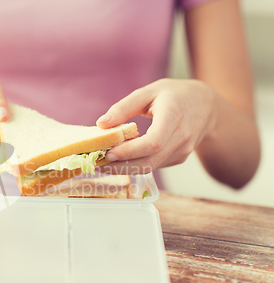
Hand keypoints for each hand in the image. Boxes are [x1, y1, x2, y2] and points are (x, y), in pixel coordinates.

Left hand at [96, 79, 217, 173]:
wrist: (206, 106)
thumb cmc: (174, 95)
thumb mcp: (148, 92)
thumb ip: (124, 107)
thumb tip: (101, 124)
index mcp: (174, 115)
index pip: (153, 142)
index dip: (130, 151)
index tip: (108, 153)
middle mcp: (182, 137)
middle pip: (150, 160)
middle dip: (121, 165)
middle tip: (98, 163)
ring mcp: (183, 151)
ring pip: (150, 167)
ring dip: (125, 168)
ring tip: (103, 162)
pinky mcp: (179, 159)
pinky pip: (154, 165)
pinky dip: (135, 165)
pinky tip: (120, 159)